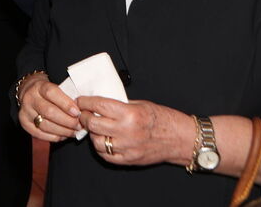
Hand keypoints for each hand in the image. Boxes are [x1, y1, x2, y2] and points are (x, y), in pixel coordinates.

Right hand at [18, 73, 81, 141]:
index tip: (78, 112)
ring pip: (45, 125)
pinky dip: (54, 137)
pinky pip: (40, 134)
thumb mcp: (56, 87)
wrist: (30, 92)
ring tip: (74, 132)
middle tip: (79, 125)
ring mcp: (25, 111)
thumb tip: (83, 110)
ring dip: (63, 131)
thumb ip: (68, 96)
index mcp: (39, 86)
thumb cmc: (49, 92)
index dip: (65, 103)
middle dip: (67, 121)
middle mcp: (30, 98)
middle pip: (49, 111)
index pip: (51, 93)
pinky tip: (63, 135)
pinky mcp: (24, 123)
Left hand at [77, 96, 192, 165]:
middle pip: (93, 123)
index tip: (80, 101)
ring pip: (97, 141)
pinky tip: (103, 140)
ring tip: (95, 127)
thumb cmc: (163, 119)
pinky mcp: (129, 159)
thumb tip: (100, 103)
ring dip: (93, 133)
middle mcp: (127, 131)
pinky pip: (106, 155)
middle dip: (85, 117)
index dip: (85, 102)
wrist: (180, 139)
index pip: (98, 105)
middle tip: (84, 114)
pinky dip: (101, 147)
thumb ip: (120, 105)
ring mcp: (127, 147)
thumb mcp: (140, 104)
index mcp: (129, 113)